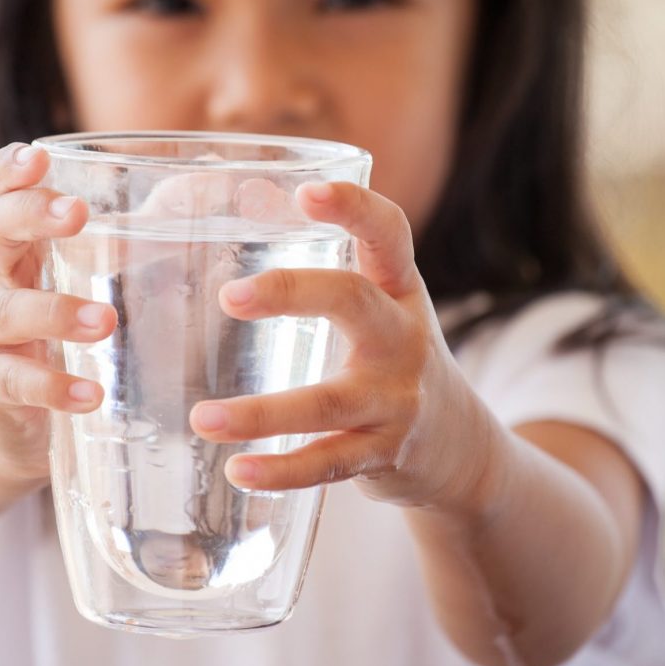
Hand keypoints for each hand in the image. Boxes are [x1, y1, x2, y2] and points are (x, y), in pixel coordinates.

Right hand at [0, 142, 116, 483]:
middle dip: (32, 216)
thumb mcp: (95, 277)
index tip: (39, 157)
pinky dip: (55, 387)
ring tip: (105, 322)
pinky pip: (17, 382)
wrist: (18, 423)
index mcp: (15, 241)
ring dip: (57, 312)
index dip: (11, 169)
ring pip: (10, 311)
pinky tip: (91, 393)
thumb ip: (148, 231)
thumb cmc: (64, 330)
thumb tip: (221, 184)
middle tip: (78, 214)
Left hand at [188, 182, 491, 512]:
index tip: (308, 193)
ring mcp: (397, 400)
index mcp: (400, 291)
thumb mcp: (381, 309)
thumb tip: (247, 198)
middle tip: (229, 296)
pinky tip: (240, 471)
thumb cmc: (396, 361)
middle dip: (294, 294)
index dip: (355, 208)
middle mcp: (404, 339)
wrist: (462, 449)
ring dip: (262, 413)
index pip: (389, 235)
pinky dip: (282, 472)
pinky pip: (329, 464)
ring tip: (203, 418)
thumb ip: (326, 267)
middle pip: (355, 303)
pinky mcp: (383, 454)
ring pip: (330, 402)